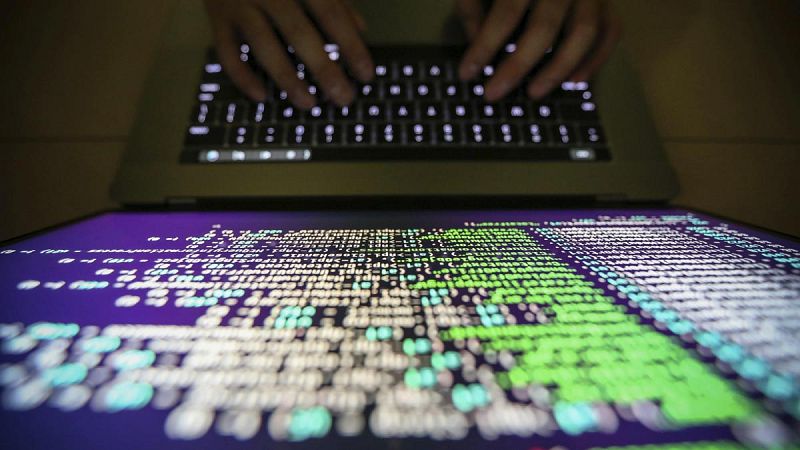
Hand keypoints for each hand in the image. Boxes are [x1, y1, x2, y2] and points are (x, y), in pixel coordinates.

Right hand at [204, 0, 373, 107]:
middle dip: (324, 69)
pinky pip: (227, 53)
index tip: (366, 75)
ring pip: (263, 46)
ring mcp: (239, 4)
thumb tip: (360, 29)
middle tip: (343, 98)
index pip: (331, 14)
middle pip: (299, 33)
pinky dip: (243, 77)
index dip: (350, 46)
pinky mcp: (216, 18)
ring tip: (308, 103)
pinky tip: (262, 97)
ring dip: (287, 79)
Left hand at [456, 0, 620, 100]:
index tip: (467, 74)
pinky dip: (595, 59)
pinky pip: (610, 33)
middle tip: (493, 93)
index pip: (507, 12)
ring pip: (584, 33)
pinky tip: (574, 82)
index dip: (485, 45)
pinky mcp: (608, 2)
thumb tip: (476, 42)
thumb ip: (473, 6)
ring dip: (558, 69)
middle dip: (517, 66)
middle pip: (545, 27)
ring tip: (533, 93)